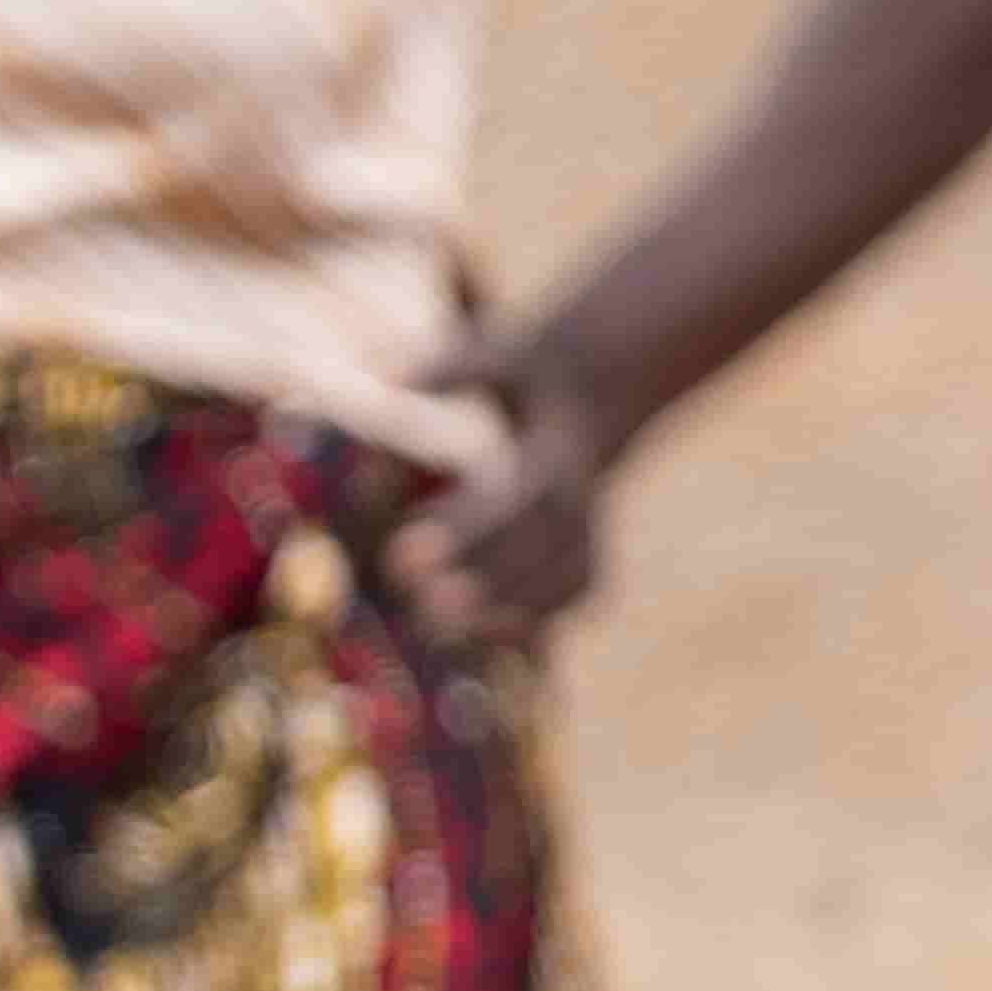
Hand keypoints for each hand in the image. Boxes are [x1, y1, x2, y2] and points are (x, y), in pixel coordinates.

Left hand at [396, 314, 631, 645]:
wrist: (599, 385)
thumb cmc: (530, 374)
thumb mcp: (498, 353)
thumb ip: (453, 366)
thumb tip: (393, 380)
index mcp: (558, 454)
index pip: (516, 505)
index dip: (466, 536)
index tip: (400, 560)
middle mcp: (581, 497)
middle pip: (541, 551)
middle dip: (486, 582)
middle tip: (420, 606)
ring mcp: (590, 524)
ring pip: (568, 580)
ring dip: (510, 612)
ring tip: (435, 631)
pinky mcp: (586, 542)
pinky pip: (579, 590)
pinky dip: (540, 617)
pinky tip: (478, 637)